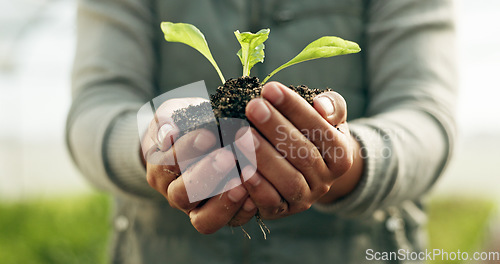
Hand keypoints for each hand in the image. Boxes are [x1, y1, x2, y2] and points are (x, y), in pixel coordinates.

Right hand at [142, 97, 256, 233]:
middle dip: (206, 176)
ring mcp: (198, 209)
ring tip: (243, 178)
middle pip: (183, 195)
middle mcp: (175, 194)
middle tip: (227, 157)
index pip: (167, 165)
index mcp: (160, 170)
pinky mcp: (223, 216)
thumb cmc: (186, 123)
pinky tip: (255, 194)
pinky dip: (243, 211)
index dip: (186, 151)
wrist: (200, 139)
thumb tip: (168, 133)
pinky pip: (231, 222)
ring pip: (205, 219)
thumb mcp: (173, 113)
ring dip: (224, 200)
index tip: (207, 134)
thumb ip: (167, 119)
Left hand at [231, 82, 362, 220]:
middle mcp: (326, 181)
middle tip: (252, 106)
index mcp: (341, 155)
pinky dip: (257, 187)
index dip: (295, 108)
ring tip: (242, 134)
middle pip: (303, 154)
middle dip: (276, 128)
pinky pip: (271, 202)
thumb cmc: (314, 134)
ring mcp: (305, 199)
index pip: (320, 129)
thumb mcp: (329, 117)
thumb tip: (321, 105)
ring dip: (264, 157)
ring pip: (289, 180)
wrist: (310, 170)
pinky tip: (240, 167)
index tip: (270, 89)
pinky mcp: (282, 211)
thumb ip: (331, 106)